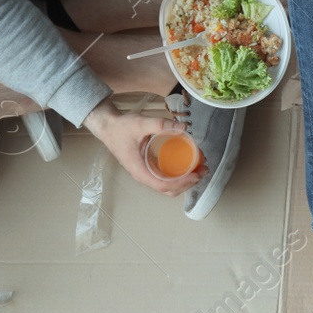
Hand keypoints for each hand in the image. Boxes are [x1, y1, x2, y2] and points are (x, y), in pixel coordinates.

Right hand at [84, 98, 201, 196]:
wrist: (108, 127)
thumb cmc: (121, 128)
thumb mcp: (140, 123)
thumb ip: (160, 123)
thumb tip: (184, 127)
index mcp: (139, 170)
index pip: (163, 186)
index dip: (181, 183)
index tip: (196, 174)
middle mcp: (143, 175)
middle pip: (168, 189)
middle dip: (188, 183)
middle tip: (203, 169)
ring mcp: (146, 172)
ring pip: (168, 185)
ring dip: (185, 180)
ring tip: (200, 167)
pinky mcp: (149, 167)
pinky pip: (166, 176)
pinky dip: (179, 174)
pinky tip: (189, 163)